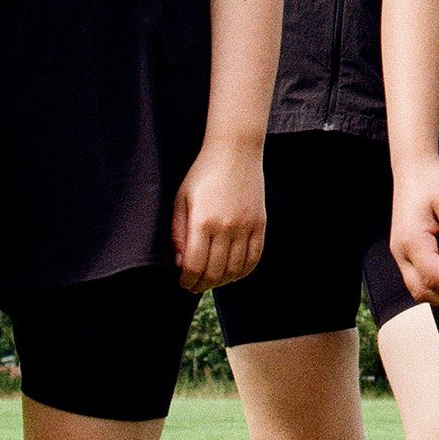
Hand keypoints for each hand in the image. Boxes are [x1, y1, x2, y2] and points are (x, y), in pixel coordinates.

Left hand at [171, 143, 265, 295]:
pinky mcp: (260, 224)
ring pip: (236, 269)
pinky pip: (255, 257)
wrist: (235, 152)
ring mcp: (246, 226)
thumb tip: (180, 263)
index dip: (188, 280)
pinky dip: (244, 271)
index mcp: (202, 221)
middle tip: (195, 286)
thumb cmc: (203, 173)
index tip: (183, 283)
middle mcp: (226, 227)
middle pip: (215, 272)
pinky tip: (234, 273)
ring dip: (222, 281)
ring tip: (213, 280)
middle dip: (202, 285)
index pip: (195, 266)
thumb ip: (178, 233)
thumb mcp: (182, 199)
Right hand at [391, 158, 438, 307]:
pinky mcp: (405, 251)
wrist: (413, 169)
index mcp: (412, 241)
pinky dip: (436, 285)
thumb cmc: (434, 182)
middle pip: (423, 291)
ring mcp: (400, 252)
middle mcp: (401, 251)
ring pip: (418, 288)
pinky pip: (417, 278)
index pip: (434, 279)